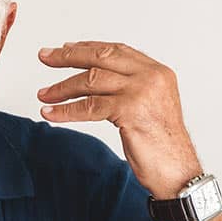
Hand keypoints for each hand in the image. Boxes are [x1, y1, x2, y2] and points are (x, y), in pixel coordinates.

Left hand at [37, 42, 201, 197]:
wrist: (178, 172)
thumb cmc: (163, 146)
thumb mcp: (149, 107)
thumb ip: (131, 88)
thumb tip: (96, 79)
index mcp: (158, 72)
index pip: (117, 50)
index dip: (88, 48)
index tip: (66, 48)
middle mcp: (151, 76)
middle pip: (102, 57)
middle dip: (69, 56)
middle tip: (45, 57)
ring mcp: (141, 92)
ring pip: (92, 80)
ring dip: (62, 88)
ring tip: (44, 94)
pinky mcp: (130, 111)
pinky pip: (89, 106)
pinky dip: (66, 110)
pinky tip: (51, 113)